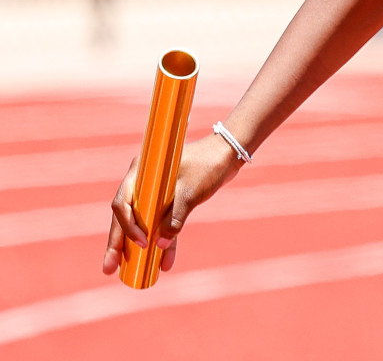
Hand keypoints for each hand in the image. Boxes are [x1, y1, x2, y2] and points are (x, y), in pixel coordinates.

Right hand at [102, 133, 243, 275]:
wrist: (229, 154)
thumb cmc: (208, 165)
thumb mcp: (191, 192)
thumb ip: (175, 217)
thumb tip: (160, 245)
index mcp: (141, 172)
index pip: (123, 203)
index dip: (128, 226)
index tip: (142, 243)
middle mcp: (143, 182)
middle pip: (125, 217)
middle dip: (117, 244)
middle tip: (108, 268)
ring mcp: (155, 192)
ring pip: (141, 223)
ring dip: (136, 248)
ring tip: (126, 274)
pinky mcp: (169, 201)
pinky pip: (161, 224)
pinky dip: (163, 241)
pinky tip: (164, 264)